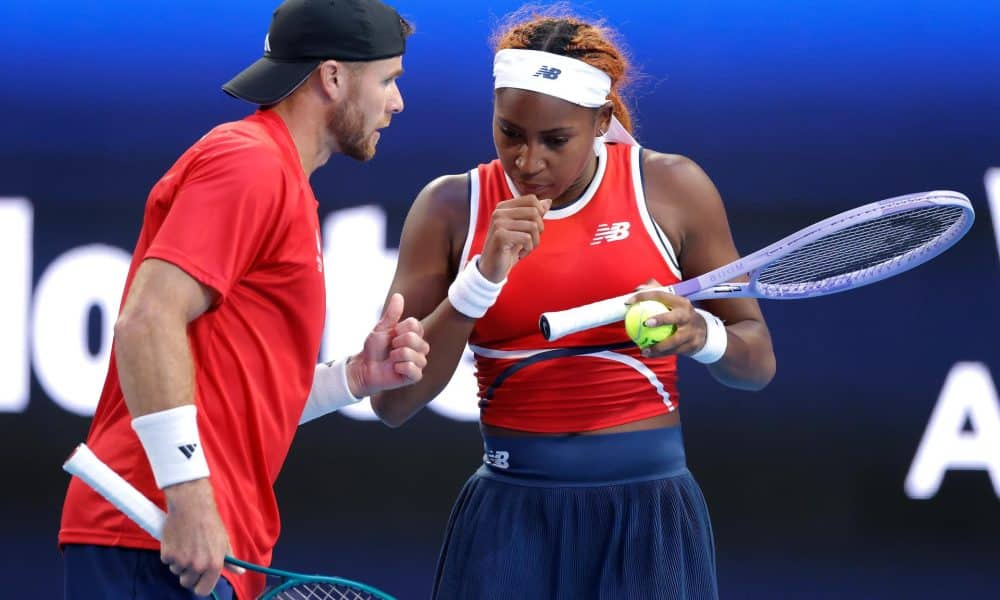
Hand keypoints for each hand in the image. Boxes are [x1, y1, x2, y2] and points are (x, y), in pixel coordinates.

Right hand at [160, 478, 239, 595]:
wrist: (191, 505)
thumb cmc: (210, 522)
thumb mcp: (224, 541)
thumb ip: (230, 560)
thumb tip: (240, 572)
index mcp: (214, 564)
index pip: (203, 590)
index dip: (200, 586)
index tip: (198, 580)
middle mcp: (198, 566)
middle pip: (187, 583)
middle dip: (188, 573)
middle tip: (191, 557)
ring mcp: (181, 561)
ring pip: (176, 571)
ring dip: (179, 562)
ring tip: (186, 544)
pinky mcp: (168, 554)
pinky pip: (167, 561)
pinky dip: (170, 553)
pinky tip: (177, 540)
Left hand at [348, 293, 429, 396]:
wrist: (365, 367)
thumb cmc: (374, 348)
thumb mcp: (381, 328)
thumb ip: (392, 314)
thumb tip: (398, 296)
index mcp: (414, 334)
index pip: (415, 325)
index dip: (399, 329)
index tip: (391, 335)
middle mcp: (420, 347)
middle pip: (414, 339)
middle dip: (397, 343)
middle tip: (390, 348)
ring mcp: (419, 362)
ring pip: (414, 355)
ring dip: (396, 356)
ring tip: (391, 359)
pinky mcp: (415, 376)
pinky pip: (414, 370)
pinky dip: (400, 368)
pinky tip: (395, 369)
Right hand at [477, 195, 550, 281]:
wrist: (492, 269)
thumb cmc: (509, 249)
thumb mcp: (523, 230)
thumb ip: (534, 215)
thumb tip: (548, 201)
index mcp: (503, 207)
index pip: (532, 199)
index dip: (540, 213)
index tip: (534, 228)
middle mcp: (499, 212)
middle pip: (534, 212)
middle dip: (539, 229)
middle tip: (530, 241)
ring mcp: (498, 223)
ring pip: (533, 226)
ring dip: (534, 242)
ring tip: (524, 248)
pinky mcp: (500, 236)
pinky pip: (527, 238)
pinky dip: (528, 249)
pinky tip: (519, 254)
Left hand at [627, 280, 708, 357]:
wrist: (704, 331)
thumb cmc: (681, 315)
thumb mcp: (672, 303)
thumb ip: (656, 293)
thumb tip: (638, 288)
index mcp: (680, 302)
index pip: (660, 295)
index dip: (644, 296)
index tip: (628, 302)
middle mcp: (687, 315)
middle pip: (675, 317)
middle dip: (661, 319)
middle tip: (645, 323)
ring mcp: (691, 331)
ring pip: (673, 341)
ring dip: (658, 347)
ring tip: (644, 349)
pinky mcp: (691, 344)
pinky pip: (673, 351)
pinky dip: (659, 354)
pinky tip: (648, 354)